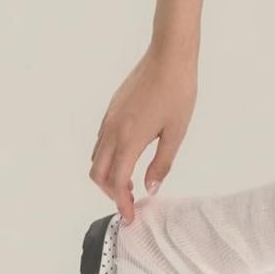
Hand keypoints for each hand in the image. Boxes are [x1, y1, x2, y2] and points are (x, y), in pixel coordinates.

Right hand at [89, 41, 197, 223]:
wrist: (168, 56)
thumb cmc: (178, 92)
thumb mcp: (176, 132)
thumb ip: (162, 163)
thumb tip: (150, 188)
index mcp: (130, 139)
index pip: (116, 181)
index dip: (121, 203)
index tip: (130, 217)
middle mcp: (113, 131)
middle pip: (97, 173)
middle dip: (110, 193)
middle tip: (129, 201)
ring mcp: (109, 119)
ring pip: (96, 157)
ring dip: (108, 175)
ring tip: (131, 182)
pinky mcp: (111, 110)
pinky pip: (101, 142)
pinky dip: (107, 158)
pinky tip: (128, 158)